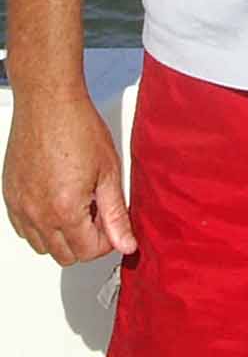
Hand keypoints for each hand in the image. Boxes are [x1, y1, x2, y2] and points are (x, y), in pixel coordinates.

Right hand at [2, 91, 136, 264]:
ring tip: (77, 205)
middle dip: (85, 241)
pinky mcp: (11, 196)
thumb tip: (126, 243)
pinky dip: (40, 225)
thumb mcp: (108, 170)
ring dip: (62, 236)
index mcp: (65, 209)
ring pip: (42, 246)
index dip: (107, 241)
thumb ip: (116, 213)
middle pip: (64, 255)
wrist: (49, 101)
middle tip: (97, 214)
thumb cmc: (77, 125)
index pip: (88, 251)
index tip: (113, 225)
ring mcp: (21, 206)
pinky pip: (23, 229)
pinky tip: (55, 201)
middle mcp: (38, 213)